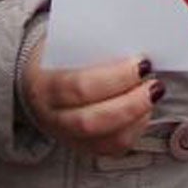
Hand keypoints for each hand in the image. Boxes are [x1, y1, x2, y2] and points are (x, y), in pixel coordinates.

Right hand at [20, 41, 157, 154]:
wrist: (32, 79)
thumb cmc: (55, 54)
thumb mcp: (64, 41)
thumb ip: (90, 40)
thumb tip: (130, 38)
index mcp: (43, 84)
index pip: (79, 86)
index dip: (114, 78)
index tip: (142, 63)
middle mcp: (51, 116)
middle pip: (92, 121)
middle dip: (130, 104)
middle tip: (154, 86)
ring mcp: (65, 136)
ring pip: (104, 141)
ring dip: (135, 120)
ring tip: (153, 96)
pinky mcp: (81, 147)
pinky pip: (111, 149)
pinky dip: (133, 132)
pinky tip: (144, 112)